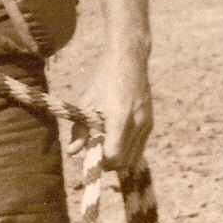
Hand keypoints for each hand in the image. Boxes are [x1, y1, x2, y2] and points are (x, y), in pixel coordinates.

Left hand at [82, 57, 151, 174]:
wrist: (128, 60)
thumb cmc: (102, 80)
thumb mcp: (86, 103)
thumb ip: (80, 130)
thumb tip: (72, 153)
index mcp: (120, 119)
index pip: (114, 156)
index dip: (101, 160)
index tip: (91, 153)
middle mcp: (137, 124)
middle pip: (124, 161)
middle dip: (109, 162)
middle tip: (96, 150)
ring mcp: (146, 124)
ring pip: (134, 158)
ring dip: (119, 157)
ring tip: (105, 143)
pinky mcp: (150, 123)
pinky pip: (140, 147)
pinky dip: (127, 149)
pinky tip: (115, 137)